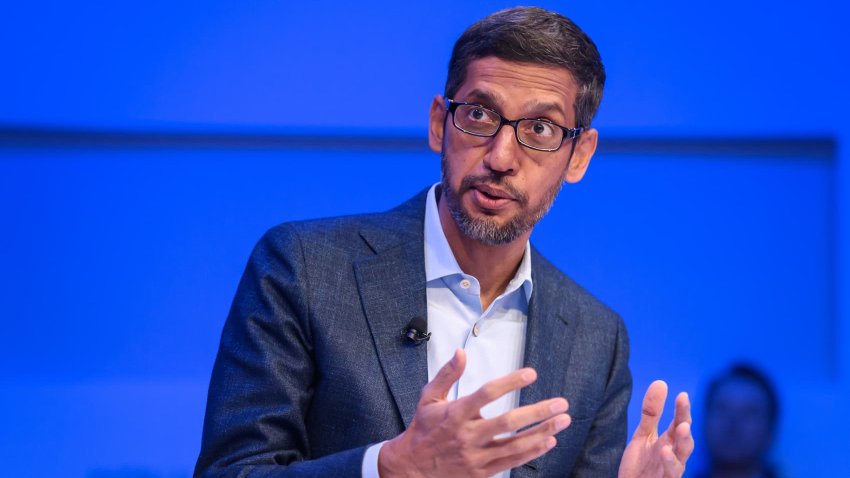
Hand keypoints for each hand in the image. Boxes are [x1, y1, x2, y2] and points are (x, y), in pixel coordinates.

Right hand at [378, 349, 570, 477]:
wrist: (412, 467)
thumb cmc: (423, 428)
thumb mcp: (428, 397)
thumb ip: (447, 375)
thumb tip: (461, 352)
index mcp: (456, 413)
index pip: (487, 394)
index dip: (510, 383)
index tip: (531, 374)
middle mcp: (467, 435)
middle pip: (508, 422)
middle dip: (538, 412)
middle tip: (561, 403)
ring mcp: (476, 455)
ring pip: (515, 444)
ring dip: (542, 432)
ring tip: (562, 421)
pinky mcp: (481, 471)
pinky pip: (511, 462)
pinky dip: (531, 452)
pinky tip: (548, 441)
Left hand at [618, 381, 693, 477]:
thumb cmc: (641, 464)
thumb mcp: (643, 435)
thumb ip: (651, 412)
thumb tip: (661, 382)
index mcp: (670, 441)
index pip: (679, 422)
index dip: (682, 410)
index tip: (682, 395)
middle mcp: (674, 455)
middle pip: (684, 438)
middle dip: (685, 422)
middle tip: (684, 405)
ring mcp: (671, 470)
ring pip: (683, 456)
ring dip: (684, 442)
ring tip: (682, 427)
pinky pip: (671, 473)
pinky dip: (670, 462)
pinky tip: (664, 450)